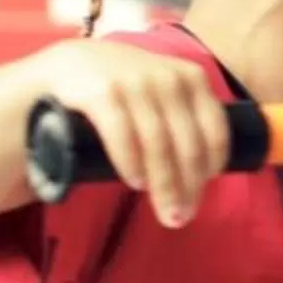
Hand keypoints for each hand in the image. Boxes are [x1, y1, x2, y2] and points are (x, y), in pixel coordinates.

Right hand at [41, 38, 229, 226]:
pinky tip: (136, 182)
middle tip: (181, 218)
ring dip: (165, 185)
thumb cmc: (125, 90)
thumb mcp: (163, 91)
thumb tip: (204, 175)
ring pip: (158, 144)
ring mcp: (134, 82)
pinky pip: (122, 133)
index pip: (214, 131)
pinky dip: (131, 162)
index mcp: (192, 78)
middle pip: (187, 144)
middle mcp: (167, 77)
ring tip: (165, 212)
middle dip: (188, 188)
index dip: (211, 168)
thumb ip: (184, 117)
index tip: (201, 193)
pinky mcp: (101, 91)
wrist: (67, 64)